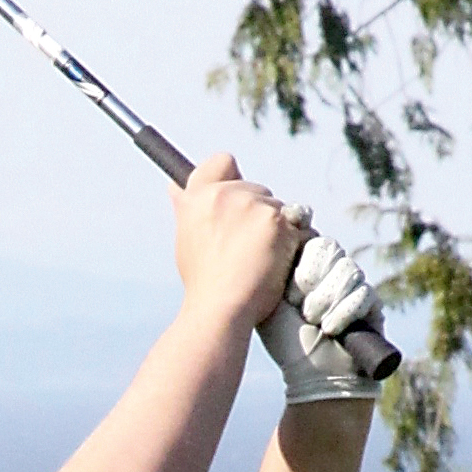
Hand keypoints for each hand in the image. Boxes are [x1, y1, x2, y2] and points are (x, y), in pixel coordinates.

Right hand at [171, 153, 309, 334]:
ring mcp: (254, 205)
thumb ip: (188, 210)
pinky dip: (292, 244)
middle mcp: (225, 194)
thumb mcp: (187, 240)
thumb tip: (174, 187)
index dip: (233, 178)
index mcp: (199, 197)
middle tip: (249, 250)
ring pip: (279, 208)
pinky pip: (297, 227)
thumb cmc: (203, 282)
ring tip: (260, 261)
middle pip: (258, 190)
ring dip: (277, 230)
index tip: (237, 198)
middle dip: (259, 215)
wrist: (220, 308)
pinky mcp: (277, 221)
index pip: (223, 163)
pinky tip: (277, 264)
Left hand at [261, 233, 386, 402]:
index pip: (312, 240)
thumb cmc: (286, 342)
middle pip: (329, 249)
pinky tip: (331, 329)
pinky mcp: (372, 303)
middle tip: (300, 308)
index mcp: (308, 266)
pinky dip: (343, 313)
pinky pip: (363, 292)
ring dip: (325, 300)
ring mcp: (354, 285)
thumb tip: (271, 234)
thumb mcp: (269, 299)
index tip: (290, 291)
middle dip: (311, 280)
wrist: (312, 375)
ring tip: (313, 322)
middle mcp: (333, 272)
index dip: (302, 260)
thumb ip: (268, 268)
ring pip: (346, 270)